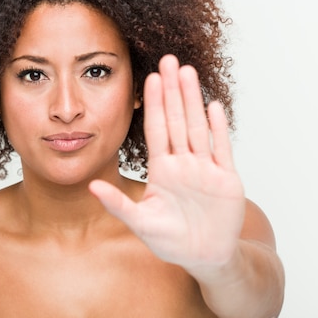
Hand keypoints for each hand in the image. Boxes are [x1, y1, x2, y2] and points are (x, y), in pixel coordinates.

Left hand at [90, 54, 244, 271]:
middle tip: (169, 60)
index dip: (152, 104)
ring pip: (197, 127)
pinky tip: (213, 106)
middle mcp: (183, 163)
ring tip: (188, 73)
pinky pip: (221, 149)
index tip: (149, 78)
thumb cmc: (171, 241)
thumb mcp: (140, 223)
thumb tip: (91, 186)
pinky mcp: (226, 178)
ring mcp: (205, 168)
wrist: (205, 257)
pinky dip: (218, 129)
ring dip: (193, 100)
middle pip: (176, 120)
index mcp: (162, 170)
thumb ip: (118, 204)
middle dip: (173, 91)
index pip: (156, 129)